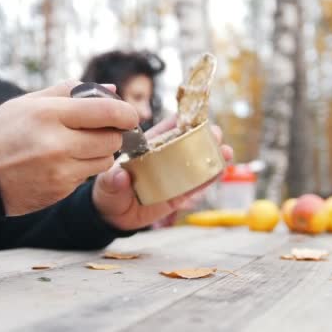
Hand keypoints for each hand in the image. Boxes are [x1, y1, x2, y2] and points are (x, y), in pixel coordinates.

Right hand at [0, 81, 138, 215]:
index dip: (127, 113)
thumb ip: (71, 92)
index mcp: (49, 114)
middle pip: (112, 139)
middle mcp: (57, 143)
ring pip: (105, 160)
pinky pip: (87, 176)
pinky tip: (63, 162)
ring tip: (79, 145)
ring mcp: (59, 171)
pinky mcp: (59, 191)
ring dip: (101, 152)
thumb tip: (112, 90)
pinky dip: (83, 168)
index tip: (131, 115)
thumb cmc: (1, 131)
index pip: (107, 113)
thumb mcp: (29, 102)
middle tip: (103, 129)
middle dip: (113, 133)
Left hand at [92, 116, 232, 229]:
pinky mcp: (179, 194)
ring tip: (224, 151)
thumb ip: (113, 181)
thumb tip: (120, 176)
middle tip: (214, 133)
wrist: (113, 216)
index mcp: (146, 149)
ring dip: (212, 155)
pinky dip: (210, 177)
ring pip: (196, 162)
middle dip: (202, 135)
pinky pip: (197, 185)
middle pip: (186, 142)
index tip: (193, 115)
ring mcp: (173, 176)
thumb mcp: (107, 186)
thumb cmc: (109, 192)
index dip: (180, 121)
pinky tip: (221, 170)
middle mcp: (163, 159)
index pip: (164, 131)